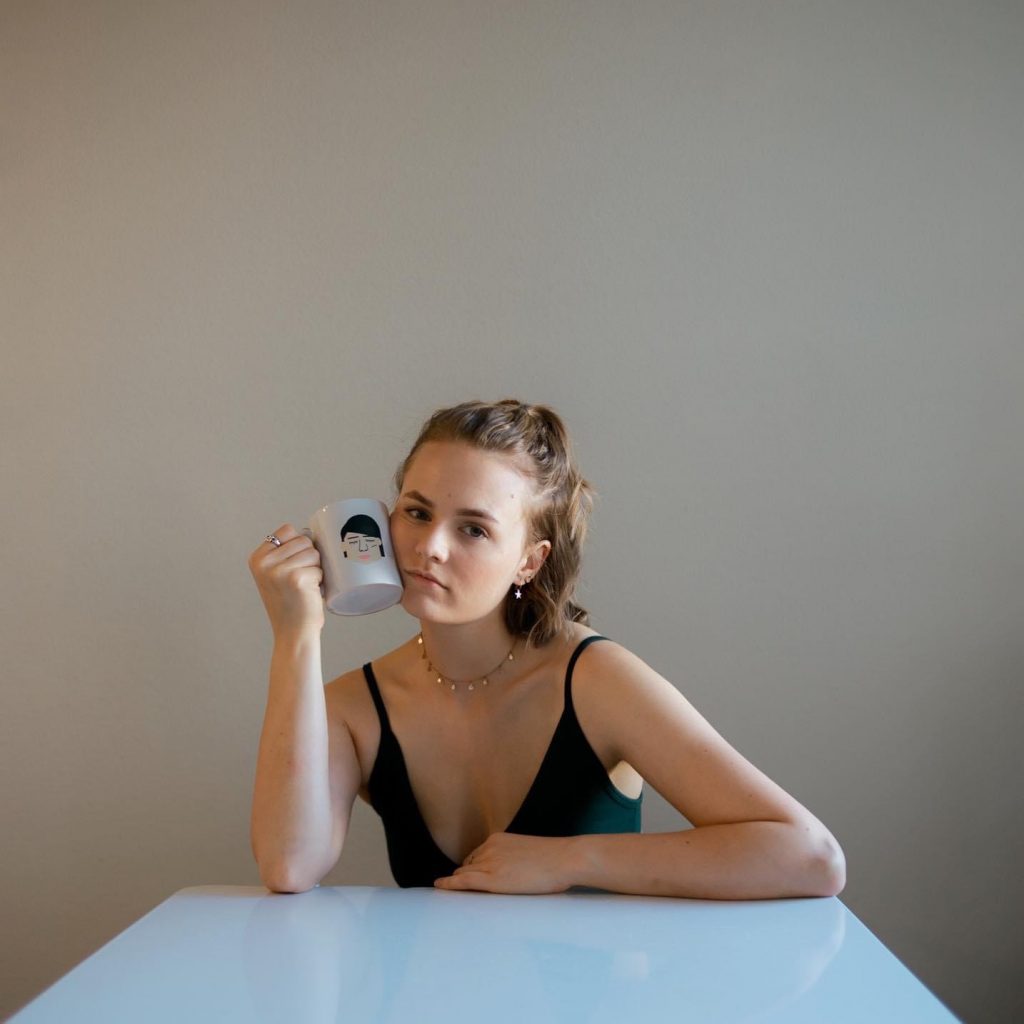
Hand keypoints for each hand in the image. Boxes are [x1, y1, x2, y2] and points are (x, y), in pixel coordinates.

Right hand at [247, 523, 324, 636]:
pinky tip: (308, 593)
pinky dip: (319, 581)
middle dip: (309, 558)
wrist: (293, 633)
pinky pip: (319, 569)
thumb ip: (284, 553)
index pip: (287, 529)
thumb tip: (310, 531)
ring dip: (316, 569)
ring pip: (313, 553)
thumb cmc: (291, 602)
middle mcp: (264, 562)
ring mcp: (278, 570)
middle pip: (303, 540)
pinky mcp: (296, 578)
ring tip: (305, 586)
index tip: (294, 564)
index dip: (298, 544)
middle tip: (301, 580)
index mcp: (257, 558)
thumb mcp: (276, 573)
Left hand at [433, 832, 577, 894]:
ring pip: (464, 874)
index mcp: (498, 839)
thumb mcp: (527, 852)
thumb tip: (512, 870)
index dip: (470, 868)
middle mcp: (490, 848)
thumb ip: (513, 858)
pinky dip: (449, 884)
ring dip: (457, 882)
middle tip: (456, 887)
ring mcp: (490, 863)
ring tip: (447, 890)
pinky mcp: (493, 879)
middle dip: (463, 876)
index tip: (466, 875)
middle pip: (468, 865)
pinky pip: (464, 882)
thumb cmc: (555, 859)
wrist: (565, 858)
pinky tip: (440, 886)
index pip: (477, 855)